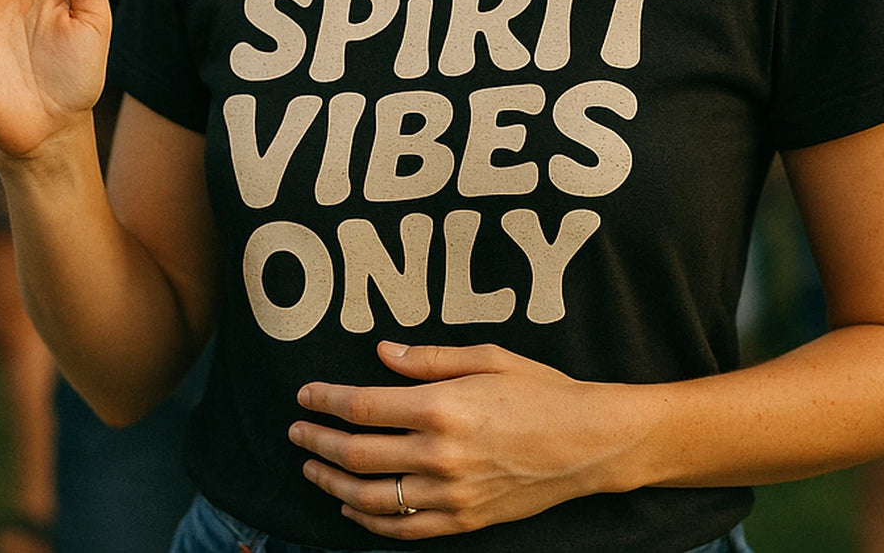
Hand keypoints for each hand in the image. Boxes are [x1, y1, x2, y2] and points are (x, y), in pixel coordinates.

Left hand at [290, 340, 626, 539]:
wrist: (587, 442)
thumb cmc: (540, 390)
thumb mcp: (486, 357)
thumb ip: (428, 359)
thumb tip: (381, 353)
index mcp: (442, 406)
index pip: (362, 406)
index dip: (326, 401)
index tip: (305, 395)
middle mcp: (440, 454)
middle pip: (356, 454)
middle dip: (316, 442)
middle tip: (295, 432)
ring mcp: (450, 494)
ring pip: (370, 497)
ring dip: (332, 484)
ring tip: (311, 469)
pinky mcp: (462, 520)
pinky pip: (402, 528)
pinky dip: (368, 520)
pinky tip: (351, 507)